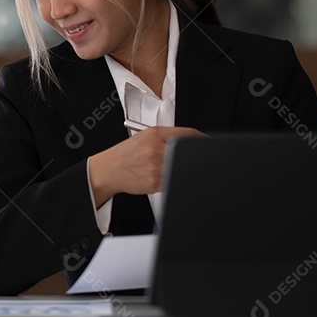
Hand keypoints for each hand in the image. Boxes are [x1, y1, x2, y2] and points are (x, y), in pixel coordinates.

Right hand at [89, 126, 206, 202]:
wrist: (108, 170)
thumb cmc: (125, 155)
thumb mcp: (143, 137)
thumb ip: (165, 137)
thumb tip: (190, 142)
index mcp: (154, 134)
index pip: (187, 134)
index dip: (202, 139)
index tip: (208, 144)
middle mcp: (155, 148)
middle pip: (187, 152)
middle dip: (192, 157)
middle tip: (193, 160)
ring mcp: (156, 165)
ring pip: (181, 168)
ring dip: (180, 170)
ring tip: (165, 168)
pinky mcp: (155, 181)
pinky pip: (173, 181)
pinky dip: (170, 180)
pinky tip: (158, 177)